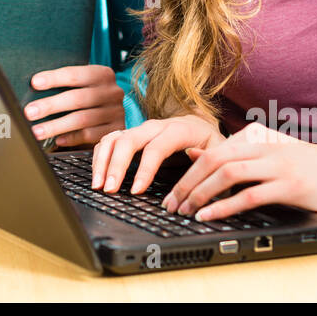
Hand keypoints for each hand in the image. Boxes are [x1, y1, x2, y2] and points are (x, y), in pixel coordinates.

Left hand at [24, 65, 125, 146]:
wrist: (112, 111)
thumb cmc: (89, 94)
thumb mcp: (84, 84)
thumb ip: (66, 83)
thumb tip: (34, 85)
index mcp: (103, 74)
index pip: (76, 75)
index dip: (54, 78)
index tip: (35, 83)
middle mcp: (112, 92)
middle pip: (78, 98)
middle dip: (50, 106)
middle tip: (29, 112)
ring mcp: (115, 112)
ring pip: (81, 120)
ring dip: (56, 126)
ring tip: (37, 131)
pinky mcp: (114, 130)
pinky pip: (89, 136)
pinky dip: (71, 138)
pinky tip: (58, 140)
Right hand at [91, 114, 221, 193]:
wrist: (198, 124)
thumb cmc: (208, 142)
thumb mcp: (219, 150)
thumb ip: (209, 159)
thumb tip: (193, 165)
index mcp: (178, 129)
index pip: (156, 147)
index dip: (144, 169)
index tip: (136, 191)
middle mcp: (154, 126)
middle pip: (128, 140)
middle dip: (116, 166)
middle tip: (109, 189)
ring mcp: (139, 129)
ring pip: (114, 139)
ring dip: (102, 161)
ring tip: (97, 185)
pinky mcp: (129, 135)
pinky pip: (108, 141)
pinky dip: (99, 157)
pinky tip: (98, 175)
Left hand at [161, 121, 316, 220]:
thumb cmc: (309, 165)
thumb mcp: (267, 152)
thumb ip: (231, 153)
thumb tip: (191, 153)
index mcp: (255, 137)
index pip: (211, 151)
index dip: (186, 173)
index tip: (171, 193)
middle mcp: (264, 146)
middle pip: (213, 160)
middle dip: (187, 184)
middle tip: (171, 205)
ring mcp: (278, 164)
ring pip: (228, 174)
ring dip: (201, 194)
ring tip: (186, 211)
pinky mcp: (291, 185)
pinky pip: (251, 195)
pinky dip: (226, 206)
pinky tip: (211, 216)